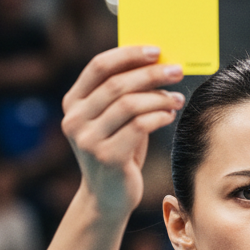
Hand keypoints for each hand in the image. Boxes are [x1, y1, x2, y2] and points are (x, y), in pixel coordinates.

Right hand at [61, 46, 185, 220]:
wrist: (107, 198)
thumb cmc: (117, 152)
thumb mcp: (114, 121)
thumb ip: (122, 95)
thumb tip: (156, 62)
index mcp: (73, 103)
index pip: (98, 67)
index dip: (128, 54)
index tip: (155, 50)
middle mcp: (75, 120)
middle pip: (117, 84)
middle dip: (151, 74)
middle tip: (176, 70)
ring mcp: (88, 140)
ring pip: (130, 104)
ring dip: (159, 97)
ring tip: (176, 98)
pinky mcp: (107, 157)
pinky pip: (139, 126)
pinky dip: (158, 117)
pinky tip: (169, 116)